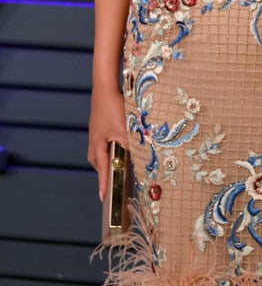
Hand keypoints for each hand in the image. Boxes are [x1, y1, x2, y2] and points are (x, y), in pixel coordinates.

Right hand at [88, 86, 127, 200]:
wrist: (104, 88)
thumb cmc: (113, 107)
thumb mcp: (125, 128)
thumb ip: (132, 143)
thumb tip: (143, 154)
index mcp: (98, 144)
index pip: (102, 169)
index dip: (103, 183)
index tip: (103, 197)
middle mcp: (94, 140)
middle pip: (97, 162)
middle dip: (104, 172)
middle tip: (111, 180)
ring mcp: (96, 132)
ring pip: (99, 152)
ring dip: (107, 159)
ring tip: (116, 164)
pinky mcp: (99, 126)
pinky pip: (102, 143)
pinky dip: (108, 148)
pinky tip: (117, 144)